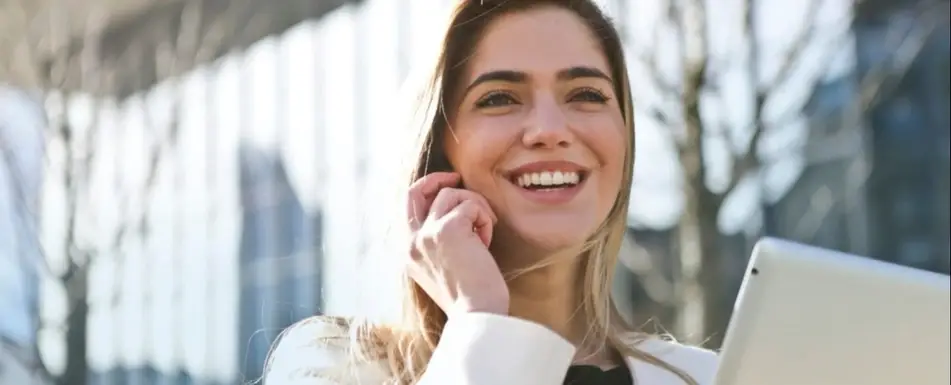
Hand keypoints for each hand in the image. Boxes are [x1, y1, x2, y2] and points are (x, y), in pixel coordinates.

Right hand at [406, 172, 509, 316]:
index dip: (427, 191)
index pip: (408, 208)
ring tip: (484, 233)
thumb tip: (454, 213)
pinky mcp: (448, 229)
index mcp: (408, 253)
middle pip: (415, 191)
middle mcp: (411, 242)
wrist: (477, 315)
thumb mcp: (443, 269)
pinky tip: (487, 241)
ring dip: (475, 207)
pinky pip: (471, 205)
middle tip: (457, 177)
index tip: (447, 186)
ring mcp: (427, 234)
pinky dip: (484, 218)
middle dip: (437, 179)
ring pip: (451, 195)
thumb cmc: (470, 297)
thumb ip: (438, 244)